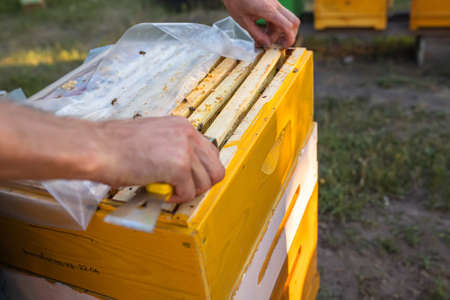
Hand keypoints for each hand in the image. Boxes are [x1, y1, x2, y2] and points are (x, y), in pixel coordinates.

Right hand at [96, 116, 224, 202]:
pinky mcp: (179, 166)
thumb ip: (172, 149)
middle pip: (216, 168)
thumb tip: (183, 169)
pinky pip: (189, 191)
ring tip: (168, 189)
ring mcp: (185, 149)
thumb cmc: (114, 145)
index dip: (201, 171)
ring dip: (188, 191)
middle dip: (201, 183)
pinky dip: (177, 197)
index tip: (189, 179)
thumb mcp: (152, 138)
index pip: (210, 152)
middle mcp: (187, 134)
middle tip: (183, 188)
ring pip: (205, 182)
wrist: (97, 147)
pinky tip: (162, 191)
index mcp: (181, 126)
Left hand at [223, 0, 299, 47]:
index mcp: (269, 10)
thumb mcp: (244, 22)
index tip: (284, 47)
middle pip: (293, 21)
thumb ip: (257, 34)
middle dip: (288, 34)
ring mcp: (274, 3)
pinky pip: (279, 15)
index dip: (289, 39)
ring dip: (279, 30)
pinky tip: (264, 29)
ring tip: (265, 37)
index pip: (287, 26)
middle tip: (278, 43)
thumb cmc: (236, 2)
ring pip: (286, 19)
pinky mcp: (272, 2)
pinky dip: (275, 24)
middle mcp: (275, 5)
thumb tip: (267, 44)